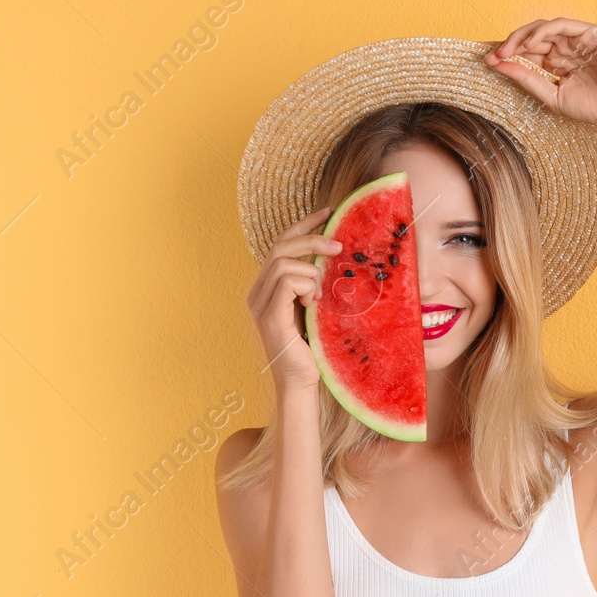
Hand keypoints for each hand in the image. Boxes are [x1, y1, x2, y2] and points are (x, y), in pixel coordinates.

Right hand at [247, 207, 341, 389]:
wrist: (302, 383)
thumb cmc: (313, 348)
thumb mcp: (316, 308)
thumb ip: (315, 284)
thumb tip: (335, 257)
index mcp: (268, 288)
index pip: (282, 244)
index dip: (303, 225)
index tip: (327, 213)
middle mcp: (258, 292)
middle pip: (280, 247)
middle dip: (311, 240)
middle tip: (339, 245)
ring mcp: (260, 304)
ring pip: (284, 263)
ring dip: (311, 274)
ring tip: (320, 297)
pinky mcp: (269, 316)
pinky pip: (287, 282)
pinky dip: (306, 287)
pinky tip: (313, 304)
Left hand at [485, 18, 596, 137]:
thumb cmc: (596, 109)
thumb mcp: (553, 97)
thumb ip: (528, 80)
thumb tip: (500, 66)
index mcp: (560, 63)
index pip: (530, 52)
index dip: (509, 55)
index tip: (488, 61)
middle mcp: (569, 49)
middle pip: (534, 38)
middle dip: (512, 44)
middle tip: (494, 54)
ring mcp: (582, 40)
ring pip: (546, 28)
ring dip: (524, 36)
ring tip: (509, 49)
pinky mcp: (594, 34)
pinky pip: (565, 25)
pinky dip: (545, 31)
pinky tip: (531, 42)